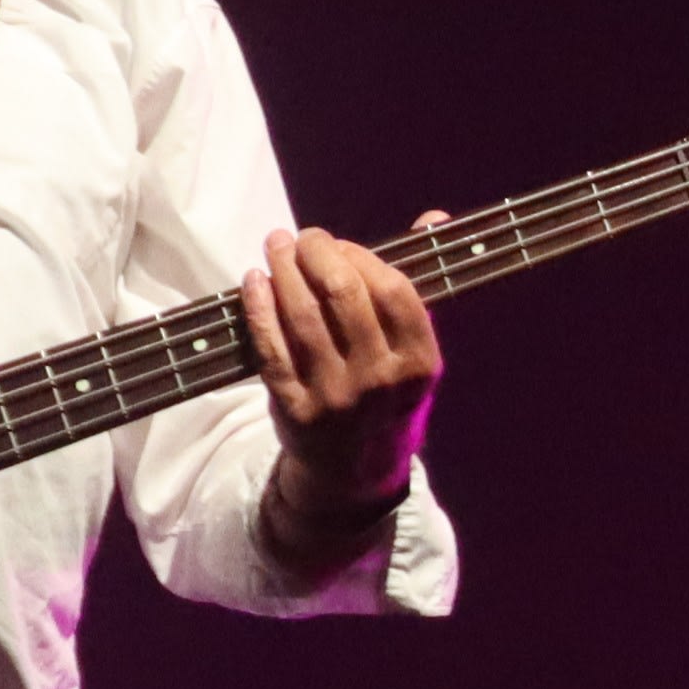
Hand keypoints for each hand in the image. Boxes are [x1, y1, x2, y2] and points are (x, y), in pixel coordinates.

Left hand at [246, 215, 444, 570]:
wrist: (355, 470)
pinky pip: (270, 345)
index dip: (361, 255)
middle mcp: (381, 381)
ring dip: (282, 269)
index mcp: (419, 363)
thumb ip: (417, 285)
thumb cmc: (386, 395)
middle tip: (301, 238)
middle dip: (315, 252)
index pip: (392, 289)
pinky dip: (258, 307)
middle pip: (342, 294)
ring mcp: (336, 397)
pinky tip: (254, 282)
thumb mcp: (413, 350)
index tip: (340, 244)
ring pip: (301, 315)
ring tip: (275, 247)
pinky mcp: (295, 408)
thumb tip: (434, 218)